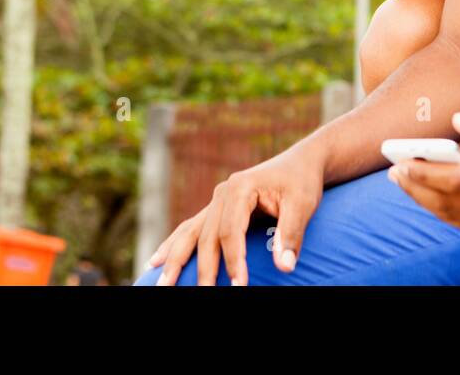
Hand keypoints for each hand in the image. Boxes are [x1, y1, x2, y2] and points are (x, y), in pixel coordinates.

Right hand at [143, 143, 324, 285]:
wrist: (300, 163)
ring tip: (161, 284)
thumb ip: (291, 234)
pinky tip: (156, 261)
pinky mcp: (217, 209)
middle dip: (202, 270)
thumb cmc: (302, 183)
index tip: (239, 287)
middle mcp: (222, 193)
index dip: (233, 261)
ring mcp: (216, 201)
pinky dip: (174, 245)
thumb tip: (284, 267)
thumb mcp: (303, 204)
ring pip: (190, 233)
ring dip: (174, 259)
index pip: (231, 232)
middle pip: (207, 237)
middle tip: (203, 295)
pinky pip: (191, 228)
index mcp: (240, 188)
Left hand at [387, 100, 459, 231]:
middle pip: (449, 203)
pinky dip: (447, 210)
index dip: (422, 175)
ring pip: (457, 216)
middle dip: (417, 188)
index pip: (453, 181)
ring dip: (428, 202)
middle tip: (395, 172)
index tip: (400, 164)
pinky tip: (434, 195)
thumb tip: (457, 122)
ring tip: (408, 182)